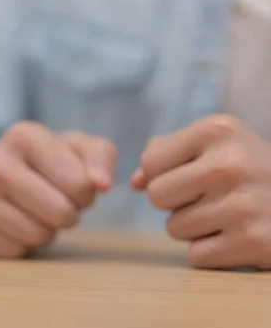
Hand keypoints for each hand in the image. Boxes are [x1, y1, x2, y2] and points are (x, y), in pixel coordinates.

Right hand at [0, 121, 116, 257]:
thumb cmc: (47, 164)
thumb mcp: (79, 151)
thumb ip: (100, 158)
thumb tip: (101, 184)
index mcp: (23, 136)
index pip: (79, 184)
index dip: (84, 194)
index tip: (71, 187)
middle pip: (59, 212)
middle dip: (66, 215)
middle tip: (54, 205)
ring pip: (35, 235)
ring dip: (44, 232)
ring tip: (33, 215)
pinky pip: (11, 252)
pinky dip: (19, 246)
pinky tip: (12, 227)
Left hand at [132, 114, 270, 269]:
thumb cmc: (247, 170)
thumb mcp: (214, 146)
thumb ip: (165, 156)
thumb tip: (133, 182)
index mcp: (217, 130)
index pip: (151, 163)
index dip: (166, 174)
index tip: (197, 173)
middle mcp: (230, 163)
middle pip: (157, 196)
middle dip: (177, 202)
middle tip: (212, 197)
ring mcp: (243, 204)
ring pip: (174, 229)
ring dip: (195, 228)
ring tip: (228, 214)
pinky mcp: (254, 242)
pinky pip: (196, 256)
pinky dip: (212, 253)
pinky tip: (238, 236)